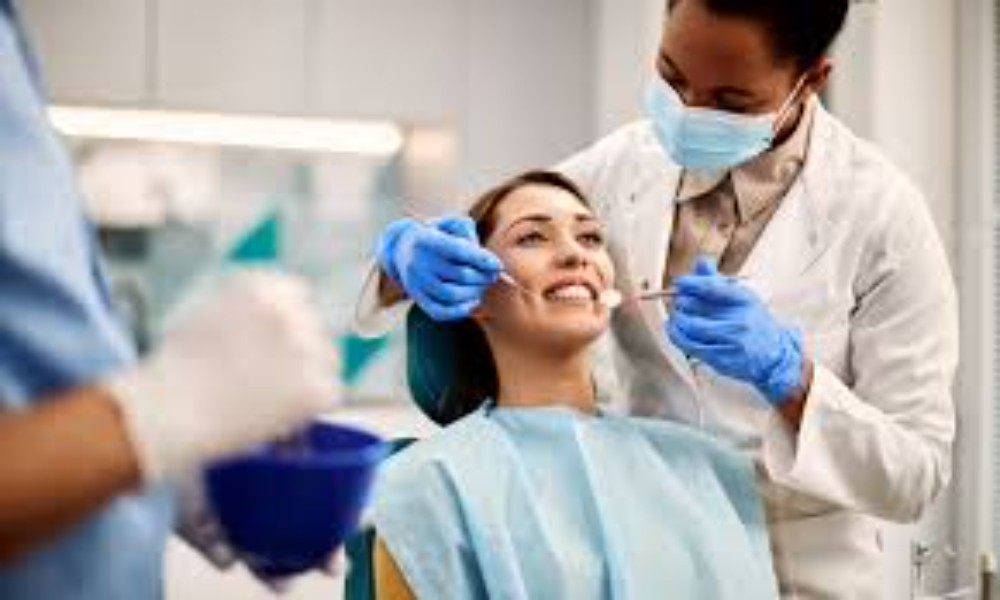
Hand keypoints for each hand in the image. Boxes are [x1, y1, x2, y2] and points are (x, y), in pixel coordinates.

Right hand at [106, 270, 338, 482]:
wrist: (165, 412)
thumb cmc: (173, 370)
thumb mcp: (206, 311)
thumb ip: (247, 305)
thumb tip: (282, 309)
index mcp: (265, 286)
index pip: (298, 298)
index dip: (284, 329)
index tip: (267, 351)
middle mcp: (292, 310)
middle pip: (315, 331)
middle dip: (296, 355)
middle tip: (261, 382)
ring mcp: (309, 348)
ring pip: (326, 363)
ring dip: (305, 380)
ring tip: (263, 400)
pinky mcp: (317, 386)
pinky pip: (329, 395)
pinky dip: (308, 410)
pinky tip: (275, 415)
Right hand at [376, 216, 502, 320]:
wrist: (402, 248)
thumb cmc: (438, 234)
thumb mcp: (452, 225)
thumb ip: (472, 237)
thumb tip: (497, 268)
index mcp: (426, 239)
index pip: (458, 250)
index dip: (482, 259)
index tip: (499, 266)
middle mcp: (418, 262)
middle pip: (460, 274)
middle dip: (483, 276)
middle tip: (491, 275)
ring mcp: (416, 283)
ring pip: (452, 295)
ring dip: (474, 292)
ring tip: (481, 285)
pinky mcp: (417, 298)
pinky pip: (439, 312)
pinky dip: (459, 311)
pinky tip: (473, 302)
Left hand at [665, 257, 803, 404]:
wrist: (774, 356)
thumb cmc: (753, 322)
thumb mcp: (742, 298)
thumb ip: (718, 282)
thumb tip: (701, 262)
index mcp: (745, 301)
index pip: (714, 288)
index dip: (693, 283)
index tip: (680, 282)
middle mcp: (739, 321)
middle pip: (698, 308)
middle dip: (682, 303)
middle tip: (678, 300)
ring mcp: (731, 342)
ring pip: (691, 328)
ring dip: (677, 320)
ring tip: (676, 316)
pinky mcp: (722, 359)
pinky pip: (691, 346)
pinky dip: (678, 336)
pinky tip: (675, 331)